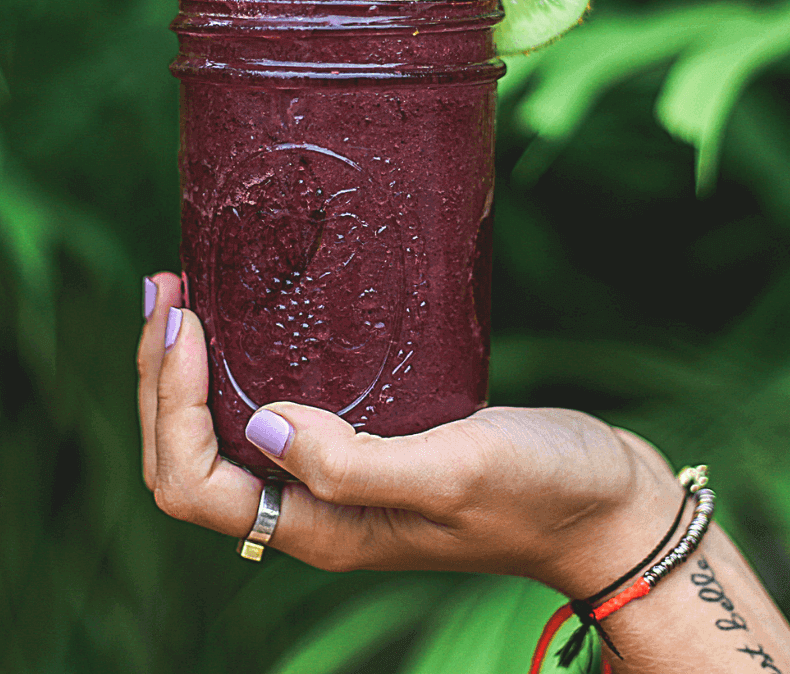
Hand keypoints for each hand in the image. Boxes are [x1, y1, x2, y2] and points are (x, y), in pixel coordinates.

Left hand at [137, 272, 681, 594]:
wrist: (603, 500)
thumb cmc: (540, 491)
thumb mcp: (455, 471)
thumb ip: (356, 463)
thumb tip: (262, 424)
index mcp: (323, 527)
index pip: (194, 483)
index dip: (169, 405)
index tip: (186, 322)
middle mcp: (318, 507)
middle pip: (193, 456)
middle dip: (160, 378)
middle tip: (166, 287)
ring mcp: (341, 477)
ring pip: (228, 433)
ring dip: (191, 372)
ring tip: (187, 295)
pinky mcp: (372, 442)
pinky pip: (280, 410)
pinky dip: (246, 365)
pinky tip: (259, 320)